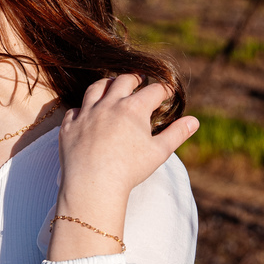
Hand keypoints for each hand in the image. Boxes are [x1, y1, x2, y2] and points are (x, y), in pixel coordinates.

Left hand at [58, 75, 197, 200]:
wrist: (93, 185)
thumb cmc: (129, 170)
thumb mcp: (159, 152)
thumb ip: (176, 134)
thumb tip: (194, 121)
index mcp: (134, 108)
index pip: (154, 90)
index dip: (163, 90)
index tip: (166, 92)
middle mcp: (109, 104)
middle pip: (124, 80)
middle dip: (135, 78)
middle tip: (140, 80)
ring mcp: (87, 113)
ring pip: (96, 88)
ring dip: (107, 84)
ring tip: (112, 85)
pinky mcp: (69, 126)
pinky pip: (75, 110)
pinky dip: (83, 108)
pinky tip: (87, 112)